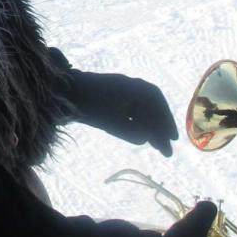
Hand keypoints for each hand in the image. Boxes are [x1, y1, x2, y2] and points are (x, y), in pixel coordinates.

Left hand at [62, 66, 176, 156]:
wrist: (64, 91)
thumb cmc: (88, 104)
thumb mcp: (110, 121)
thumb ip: (130, 131)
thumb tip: (146, 138)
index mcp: (132, 87)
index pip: (156, 102)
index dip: (166, 120)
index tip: (173, 138)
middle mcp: (129, 87)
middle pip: (150, 108)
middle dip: (159, 128)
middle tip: (167, 149)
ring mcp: (119, 91)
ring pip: (140, 111)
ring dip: (149, 128)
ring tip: (157, 147)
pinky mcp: (110, 98)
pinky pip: (130, 111)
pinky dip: (138, 124)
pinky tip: (140, 137)